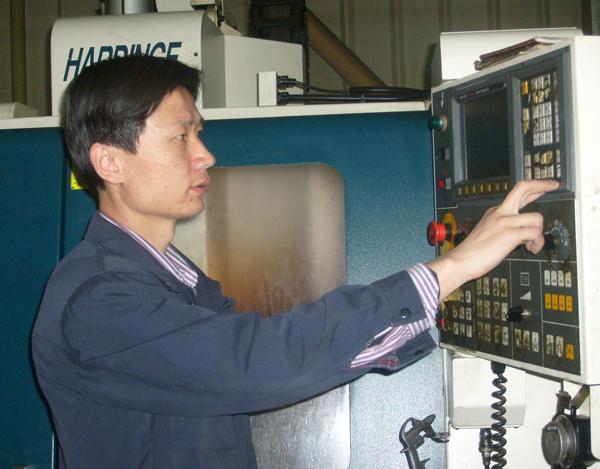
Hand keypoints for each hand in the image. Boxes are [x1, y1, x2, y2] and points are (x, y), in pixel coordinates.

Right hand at [427, 179, 559, 300]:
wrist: (460, 261)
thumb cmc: (472, 252)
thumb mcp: (488, 233)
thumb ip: (506, 229)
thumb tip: (522, 232)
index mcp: (495, 213)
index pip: (517, 193)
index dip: (534, 186)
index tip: (546, 185)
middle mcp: (500, 213)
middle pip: (523, 188)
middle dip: (542, 185)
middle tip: (554, 186)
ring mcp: (504, 222)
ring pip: (536, 217)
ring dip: (539, 234)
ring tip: (532, 244)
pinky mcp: (509, 234)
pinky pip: (534, 233)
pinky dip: (537, 243)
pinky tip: (530, 249)